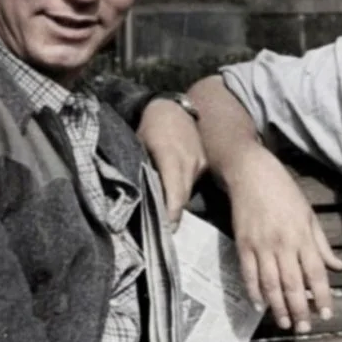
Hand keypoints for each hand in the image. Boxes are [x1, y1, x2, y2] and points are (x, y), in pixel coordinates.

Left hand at [137, 98, 206, 229]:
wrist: (172, 108)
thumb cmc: (149, 127)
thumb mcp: (138, 145)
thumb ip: (140, 170)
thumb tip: (136, 198)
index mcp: (170, 156)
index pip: (174, 193)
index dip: (171, 214)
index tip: (165, 232)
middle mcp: (189, 161)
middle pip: (183, 197)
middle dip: (173, 215)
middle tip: (162, 234)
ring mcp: (200, 162)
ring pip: (188, 191)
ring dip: (177, 204)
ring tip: (165, 217)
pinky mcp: (204, 163)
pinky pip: (193, 183)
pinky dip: (182, 191)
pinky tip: (173, 196)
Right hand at [227, 144, 341, 332]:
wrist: (251, 173)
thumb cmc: (284, 191)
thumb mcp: (309, 214)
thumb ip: (321, 244)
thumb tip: (338, 267)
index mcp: (302, 235)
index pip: (316, 272)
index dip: (322, 295)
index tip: (327, 314)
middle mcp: (283, 243)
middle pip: (293, 283)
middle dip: (300, 309)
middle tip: (304, 329)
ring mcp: (261, 244)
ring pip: (270, 283)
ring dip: (278, 307)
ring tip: (284, 323)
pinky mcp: (242, 243)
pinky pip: (248, 273)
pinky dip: (253, 291)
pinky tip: (259, 305)